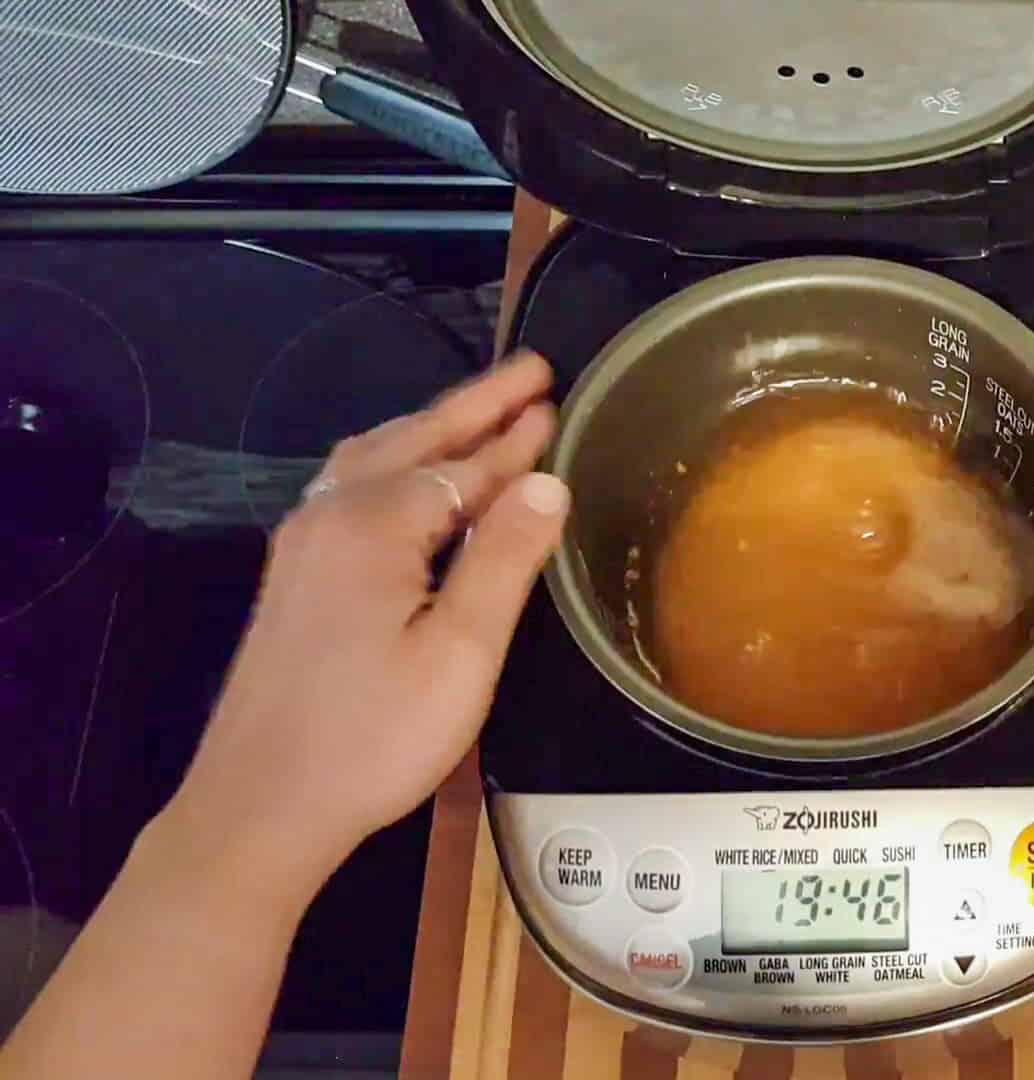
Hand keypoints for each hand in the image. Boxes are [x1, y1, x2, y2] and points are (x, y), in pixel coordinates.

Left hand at [160, 352, 570, 893]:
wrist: (261, 805)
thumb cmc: (373, 738)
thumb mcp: (460, 654)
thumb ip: (505, 560)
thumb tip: (547, 480)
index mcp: (375, 525)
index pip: (464, 468)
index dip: (515, 441)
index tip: (558, 403)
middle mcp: (330, 515)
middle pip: (414, 441)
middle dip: (475, 406)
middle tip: (531, 371)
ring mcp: (301, 544)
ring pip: (375, 458)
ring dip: (431, 428)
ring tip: (479, 410)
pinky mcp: (293, 576)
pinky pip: (350, 486)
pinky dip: (394, 461)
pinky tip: (408, 475)